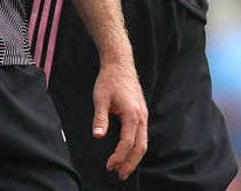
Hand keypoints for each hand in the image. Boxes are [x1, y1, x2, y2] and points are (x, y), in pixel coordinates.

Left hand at [93, 56, 147, 179]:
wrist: (120, 65)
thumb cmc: (109, 80)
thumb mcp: (100, 98)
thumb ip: (100, 118)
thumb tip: (97, 136)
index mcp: (132, 114)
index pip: (127, 142)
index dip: (119, 156)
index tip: (109, 165)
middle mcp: (141, 117)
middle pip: (140, 147)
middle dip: (131, 163)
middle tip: (120, 174)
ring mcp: (143, 116)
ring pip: (143, 142)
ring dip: (134, 157)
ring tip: (124, 168)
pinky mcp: (141, 114)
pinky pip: (142, 135)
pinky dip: (136, 147)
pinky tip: (128, 153)